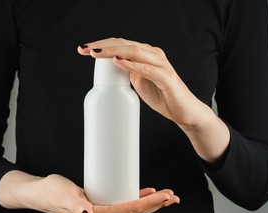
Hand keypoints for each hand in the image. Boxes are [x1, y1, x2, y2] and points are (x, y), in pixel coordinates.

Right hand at [0, 171, 179, 212]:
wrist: (41, 194)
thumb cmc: (50, 193)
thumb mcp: (63, 195)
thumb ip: (75, 206)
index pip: (129, 212)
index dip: (148, 204)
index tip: (164, 195)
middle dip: (156, 205)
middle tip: (173, 196)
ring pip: (132, 211)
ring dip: (150, 205)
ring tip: (166, 197)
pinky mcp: (101, 209)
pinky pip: (124, 206)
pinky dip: (137, 200)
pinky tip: (146, 194)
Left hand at [78, 38, 229, 162]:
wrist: (185, 112)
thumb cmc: (163, 96)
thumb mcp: (139, 83)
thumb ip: (128, 73)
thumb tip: (111, 68)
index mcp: (145, 55)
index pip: (120, 45)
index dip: (101, 45)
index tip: (83, 50)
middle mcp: (153, 55)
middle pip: (124, 45)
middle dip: (102, 46)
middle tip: (84, 49)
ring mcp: (161, 65)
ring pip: (134, 52)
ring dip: (113, 51)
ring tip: (96, 52)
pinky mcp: (167, 78)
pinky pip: (148, 69)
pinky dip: (133, 65)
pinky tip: (119, 62)